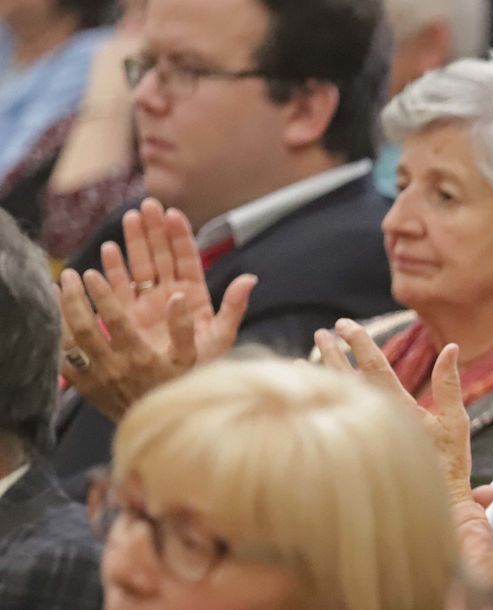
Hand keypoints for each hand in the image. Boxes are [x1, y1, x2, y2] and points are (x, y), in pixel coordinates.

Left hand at [57, 263, 251, 421]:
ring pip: (69, 341)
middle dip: (74, 297)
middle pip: (85, 326)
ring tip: (54, 289)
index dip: (101, 294)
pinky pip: (62, 360)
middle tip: (69, 275)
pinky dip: (54, 337)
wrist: (154, 424)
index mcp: (139, 356)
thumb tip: (177, 296)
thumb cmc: (173, 387)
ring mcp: (95, 378)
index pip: (115, 319)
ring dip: (59, 313)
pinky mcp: (84, 386)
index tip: (91, 274)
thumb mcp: (188, 360)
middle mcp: (114, 366)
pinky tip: (51, 319)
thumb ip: (183, 328)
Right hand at [107, 199, 241, 351]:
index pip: (188, 259)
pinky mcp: (128, 315)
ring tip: (131, 218)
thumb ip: (234, 307)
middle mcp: (171, 295)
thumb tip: (250, 278)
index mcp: (195, 296)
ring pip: (141, 265)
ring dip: (135, 241)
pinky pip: (120, 286)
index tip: (174, 214)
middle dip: (156, 230)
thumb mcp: (222, 336)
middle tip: (150, 205)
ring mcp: (148, 303)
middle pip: (162, 255)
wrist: (174, 389)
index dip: (181, 237)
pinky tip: (110, 249)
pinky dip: (114, 268)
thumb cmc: (204, 365)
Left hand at [315, 319, 474, 503]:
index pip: (374, 367)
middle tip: (322, 331)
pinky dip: (316, 402)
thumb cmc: (450, 466)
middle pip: (346, 378)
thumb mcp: (455, 422)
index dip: (359, 343)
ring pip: (334, 399)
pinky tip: (305, 394)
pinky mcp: (358, 450)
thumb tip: (452, 347)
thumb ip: (449, 383)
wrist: (437, 507)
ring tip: (304, 355)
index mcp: (399, 409)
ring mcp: (364, 436)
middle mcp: (376, 420)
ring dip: (320, 375)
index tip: (344, 324)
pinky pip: (330, 420)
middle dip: (334, 352)